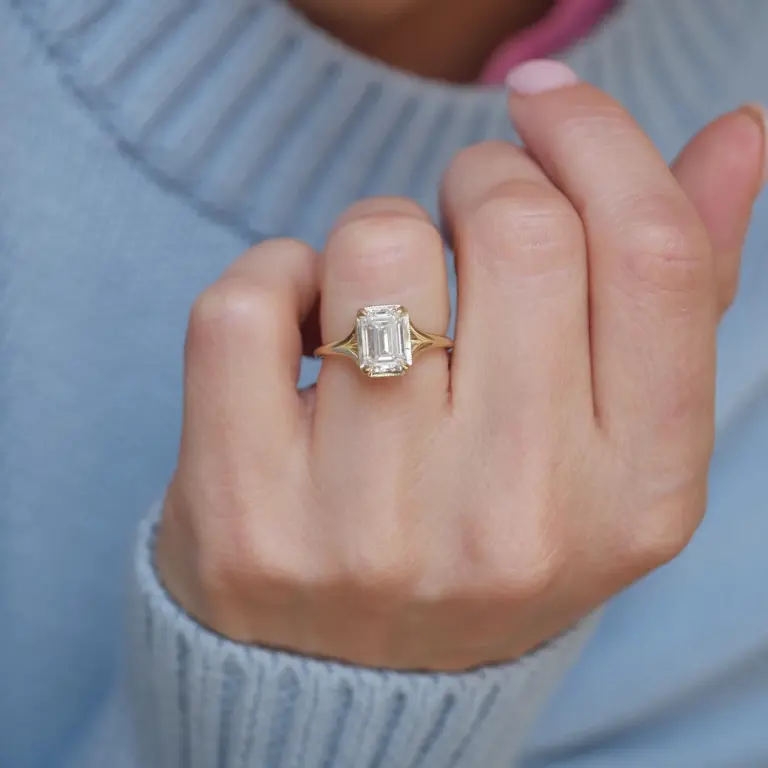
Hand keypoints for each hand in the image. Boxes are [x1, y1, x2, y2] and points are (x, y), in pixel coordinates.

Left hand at [157, 71, 764, 670]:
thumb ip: (670, 296)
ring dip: (373, 235)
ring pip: (375, 246)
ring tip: (377, 306)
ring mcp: (373, 528)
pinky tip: (293, 341)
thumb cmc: (484, 537)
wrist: (352, 678)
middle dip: (478, 179)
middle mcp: (514, 520)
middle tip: (455, 223)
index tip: (543, 106)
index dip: (599, 141)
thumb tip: (739, 133)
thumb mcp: (605, 446)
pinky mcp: (249, 517)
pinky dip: (271, 278)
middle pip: (518, 229)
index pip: (651, 254)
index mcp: (634, 498)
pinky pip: (249, 301)